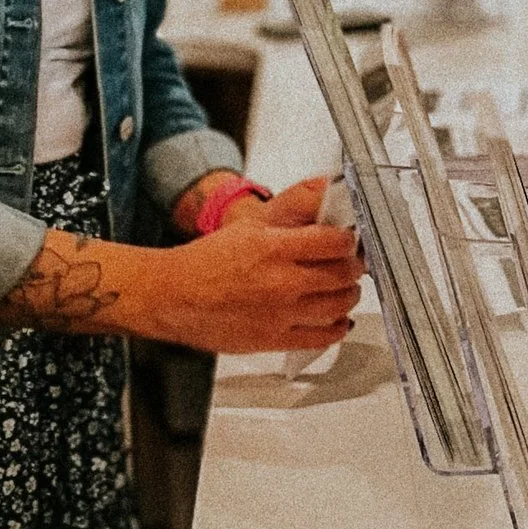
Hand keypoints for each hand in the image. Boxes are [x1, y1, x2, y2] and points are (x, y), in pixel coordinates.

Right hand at [173, 186, 361, 351]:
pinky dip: (338, 327)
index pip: (335, 243)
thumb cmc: (207, 261)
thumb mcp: (251, 223)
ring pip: (339, 305)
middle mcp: (281, 282)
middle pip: (343, 274)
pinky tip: (338, 319)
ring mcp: (280, 314)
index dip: (349, 240)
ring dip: (350, 294)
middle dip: (354, 266)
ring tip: (346, 287)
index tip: (349, 240)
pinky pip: (322, 336)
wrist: (173, 296)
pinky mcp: (274, 339)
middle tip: (352, 262)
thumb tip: (326, 189)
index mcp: (274, 248)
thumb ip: (293, 207)